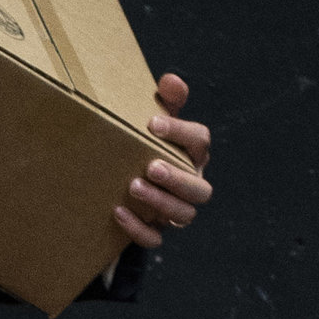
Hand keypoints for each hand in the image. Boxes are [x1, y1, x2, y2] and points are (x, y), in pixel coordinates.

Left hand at [113, 71, 213, 249]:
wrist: (125, 177)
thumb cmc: (146, 142)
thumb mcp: (156, 119)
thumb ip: (166, 100)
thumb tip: (171, 80)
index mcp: (192, 154)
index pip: (201, 142)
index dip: (182, 133)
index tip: (153, 124)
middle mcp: (191, 183)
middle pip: (200, 188)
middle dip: (177, 179)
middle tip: (151, 166)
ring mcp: (175, 209)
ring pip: (183, 215)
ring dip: (160, 202)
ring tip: (133, 186)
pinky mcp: (157, 228)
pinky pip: (155, 238)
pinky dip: (138, 228)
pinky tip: (118, 211)